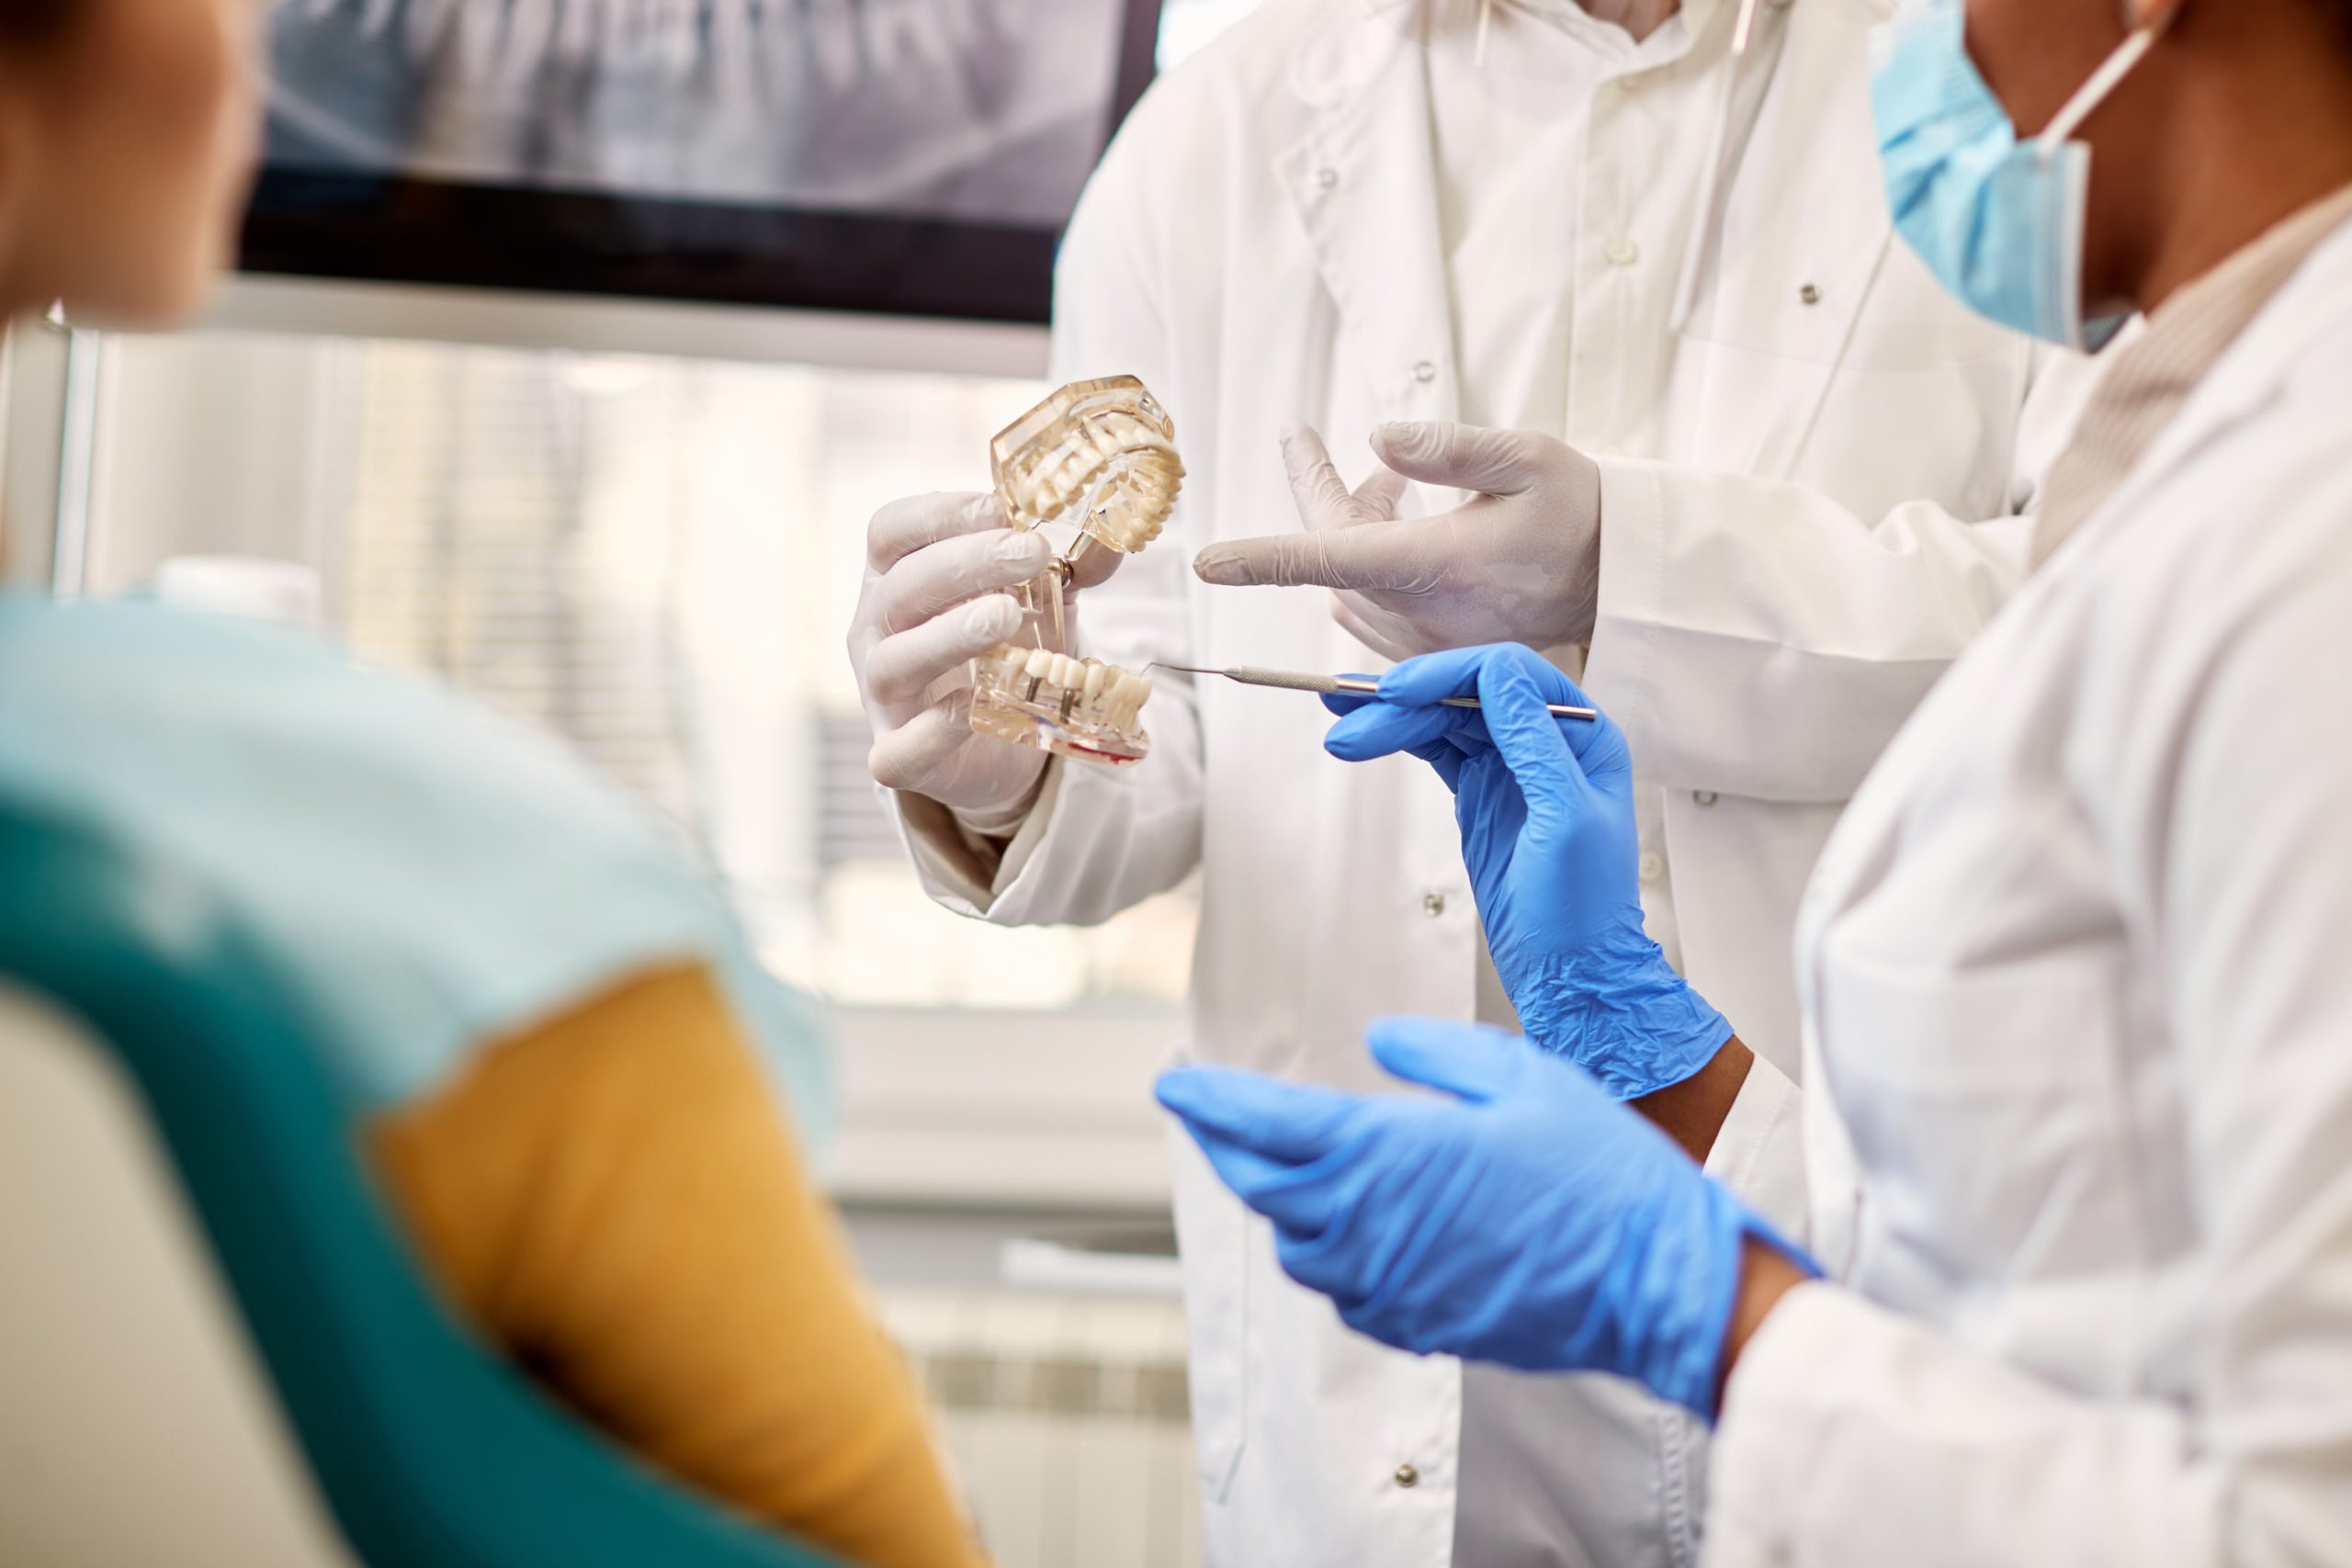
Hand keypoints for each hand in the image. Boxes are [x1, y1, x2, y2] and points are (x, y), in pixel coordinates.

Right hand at [848, 492, 1117, 816]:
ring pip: (894, 661)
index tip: (1001, 509)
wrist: (996, 748)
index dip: (940, 514)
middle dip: (967, 563)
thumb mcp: (1038, 603)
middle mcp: (875, 631)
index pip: (891, 530)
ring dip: (949, 634)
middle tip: (1030, 552)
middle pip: (901, 587)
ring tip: (1007, 615)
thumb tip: (1109, 540)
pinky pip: (898, 748)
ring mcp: (881, 695)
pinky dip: (934, 730)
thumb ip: (1066, 570)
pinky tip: (973, 707)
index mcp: (895, 578)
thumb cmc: (1001, 655)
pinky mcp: (896, 756)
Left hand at [1156, 1019, 1808, 1417]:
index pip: (1269, 1125)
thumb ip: (1437, 1053)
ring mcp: (1390, 1285)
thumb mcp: (1522, 1077)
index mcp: (1390, 1155)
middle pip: (1263, 1187)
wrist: (1656, 1284)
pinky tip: (1346, 1227)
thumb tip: (1379, 1041)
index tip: (1175, 1085)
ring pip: (1298, 1243)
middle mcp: (1372, 1227)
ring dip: (1276, 1202)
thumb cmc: (1600, 1174)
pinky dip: (1329, 1252)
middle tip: (1201, 1113)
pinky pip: (1344, 1289)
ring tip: (1271, 1164)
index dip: (1214, 1104)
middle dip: (1224, 1145)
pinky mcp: (1417, 1324)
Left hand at [1191, 423, 1601, 661]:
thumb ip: (1450, 447)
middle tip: (1300, 438)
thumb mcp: (1527, 457)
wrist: (1621, 585)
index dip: (1262, 559)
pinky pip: (1373, 606)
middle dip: (1318, 497)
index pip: (1328, 558)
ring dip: (1352, 529)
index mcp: (1434, 565)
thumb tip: (1378, 437)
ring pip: (1349, 581)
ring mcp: (1423, 643)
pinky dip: (1373, 564)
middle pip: (1330, 558)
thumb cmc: (1579, 514)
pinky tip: (1408, 527)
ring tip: (1391, 484)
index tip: (1208, 563)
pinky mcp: (1430, 657)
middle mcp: (1420, 615)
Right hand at [1323, 643, 1728, 1098]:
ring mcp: (1509, 765)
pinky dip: (1398, 739)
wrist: (1571, 974)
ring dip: (1390, 720)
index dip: (1448, 675)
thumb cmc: (1584, 906)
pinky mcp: (1479, 792)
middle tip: (1348, 714)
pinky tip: (1362, 734)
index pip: (1508, 676)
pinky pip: (1434, 749)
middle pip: (1465, 694)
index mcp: (1582, 736)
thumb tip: (1498, 671)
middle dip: (1405, 702)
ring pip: (1443, 720)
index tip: (1396, 693)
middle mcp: (1546, 740)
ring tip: (1339, 730)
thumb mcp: (1563, 817)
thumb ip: (1534, 741)